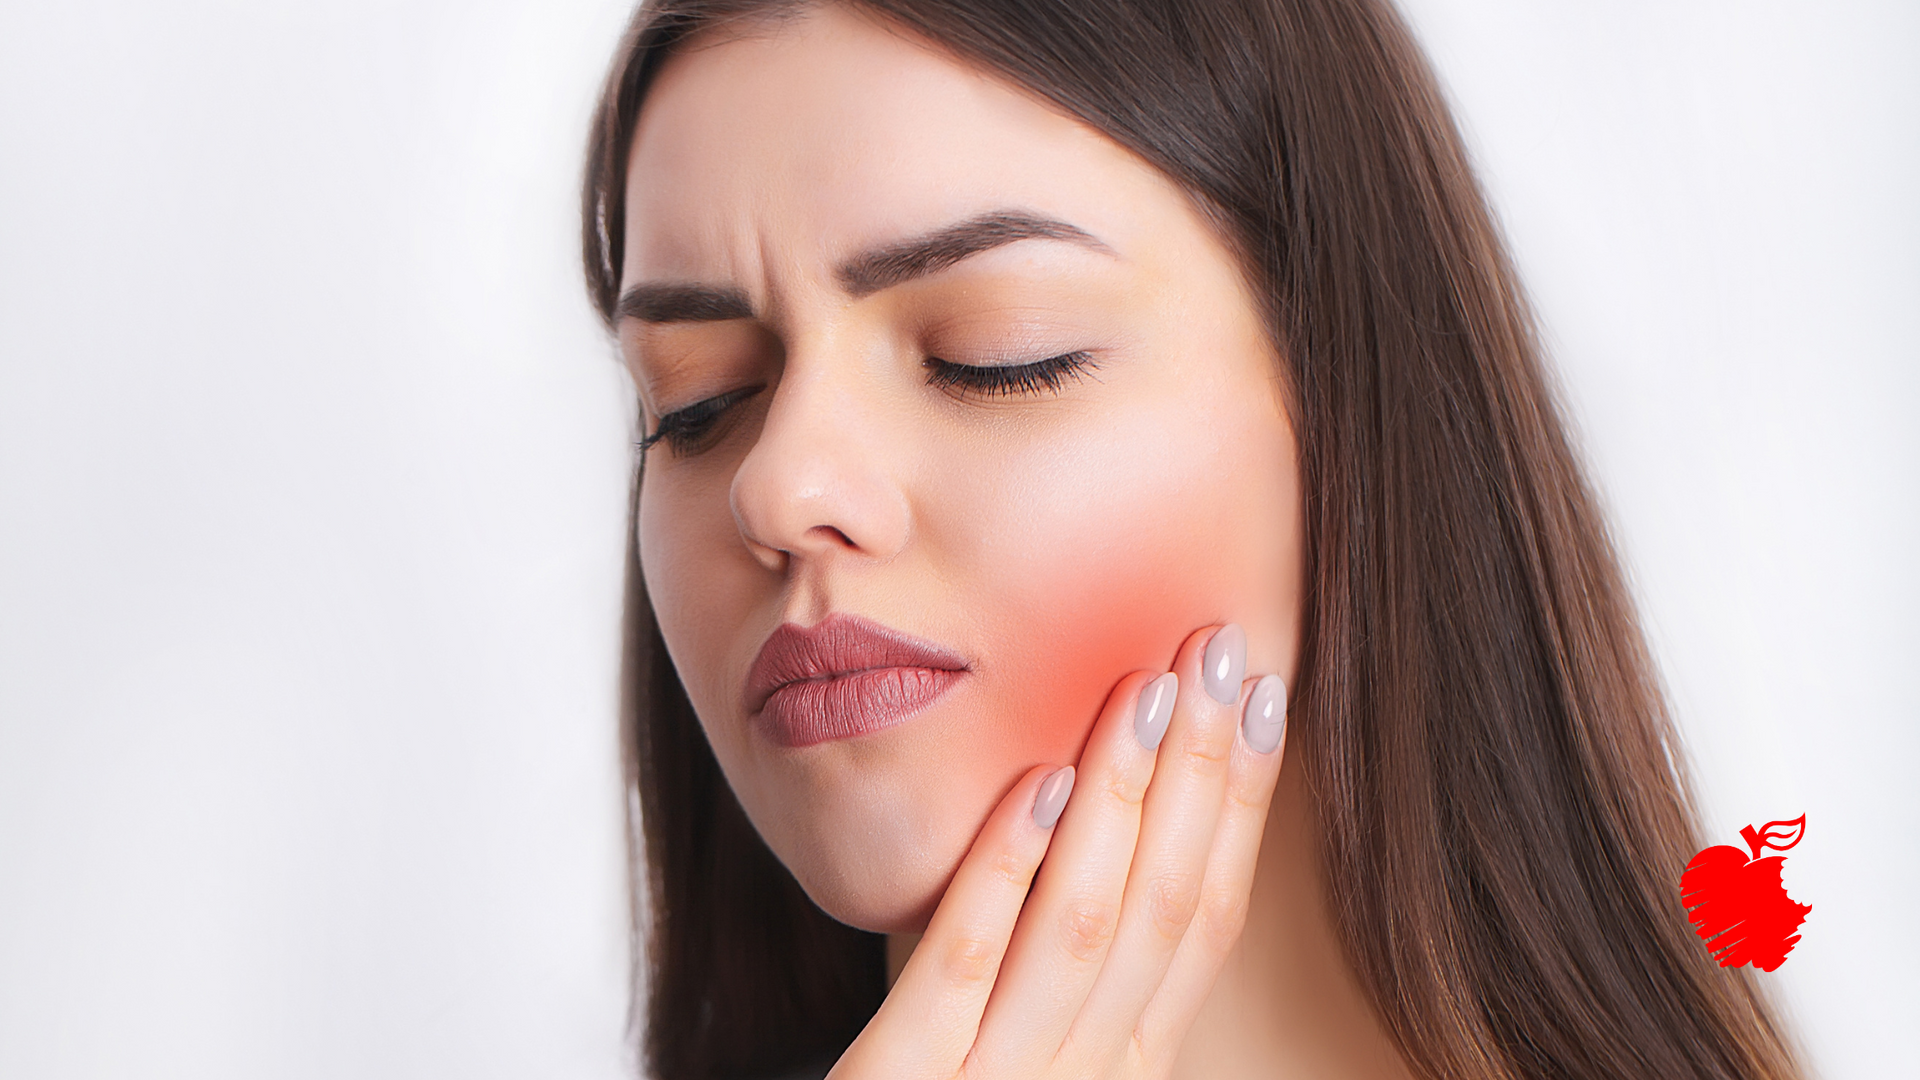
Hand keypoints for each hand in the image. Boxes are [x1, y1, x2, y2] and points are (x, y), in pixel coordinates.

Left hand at [828, 624, 1288, 1079]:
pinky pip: (962, 970)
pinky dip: (1004, 875)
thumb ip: (1072, 960)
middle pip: (1161, 908)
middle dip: (1201, 772)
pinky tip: (1033, 785)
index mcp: (1126, 1065)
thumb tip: (1113, 805)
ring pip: (1082, 926)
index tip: (1264, 695)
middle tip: (1223, 650)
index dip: (1239, 804)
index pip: (1201, 919)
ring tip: (1148, 688)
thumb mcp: (1035, 1045)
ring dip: (1122, 797)